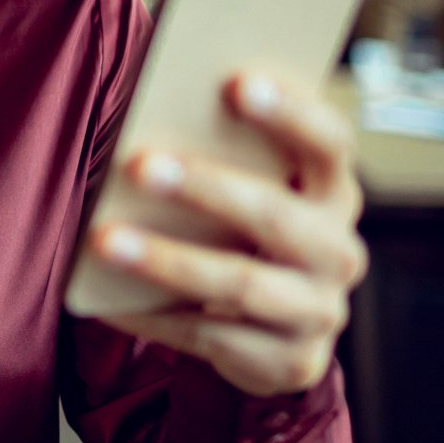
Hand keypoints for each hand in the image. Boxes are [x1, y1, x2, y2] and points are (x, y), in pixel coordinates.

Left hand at [91, 74, 368, 396]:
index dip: (291, 112)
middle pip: (276, 215)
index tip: (235, 80)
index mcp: (332, 192)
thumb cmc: (238, 230)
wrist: (270, 331)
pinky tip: (108, 301)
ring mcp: (320, 310)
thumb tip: (149, 113)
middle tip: (139, 164)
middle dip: (206, 188)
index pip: (330, 143)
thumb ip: (219, 152)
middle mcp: (339, 250)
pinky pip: (212, 337)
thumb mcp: (245, 188)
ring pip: (240, 283)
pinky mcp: (292, 362)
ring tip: (104, 239)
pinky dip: (155, 315)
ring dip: (167, 259)